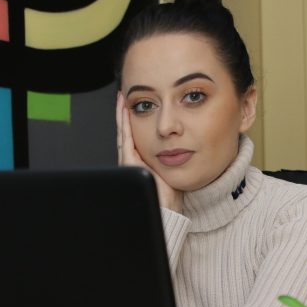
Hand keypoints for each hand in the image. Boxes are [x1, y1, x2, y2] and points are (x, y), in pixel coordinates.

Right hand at [117, 93, 183, 212]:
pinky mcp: (129, 163)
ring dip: (122, 115)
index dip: (134, 121)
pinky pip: (125, 139)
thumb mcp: (175, 170)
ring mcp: (130, 161)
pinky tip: (125, 111)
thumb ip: (175, 158)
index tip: (137, 106)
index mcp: (143, 161)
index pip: (136, 136)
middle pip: (127, 132)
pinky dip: (124, 124)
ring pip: (124, 133)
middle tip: (125, 97)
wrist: (167, 209)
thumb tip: (184, 147)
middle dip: (125, 114)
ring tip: (122, 100)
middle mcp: (134, 160)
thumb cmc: (172, 196)